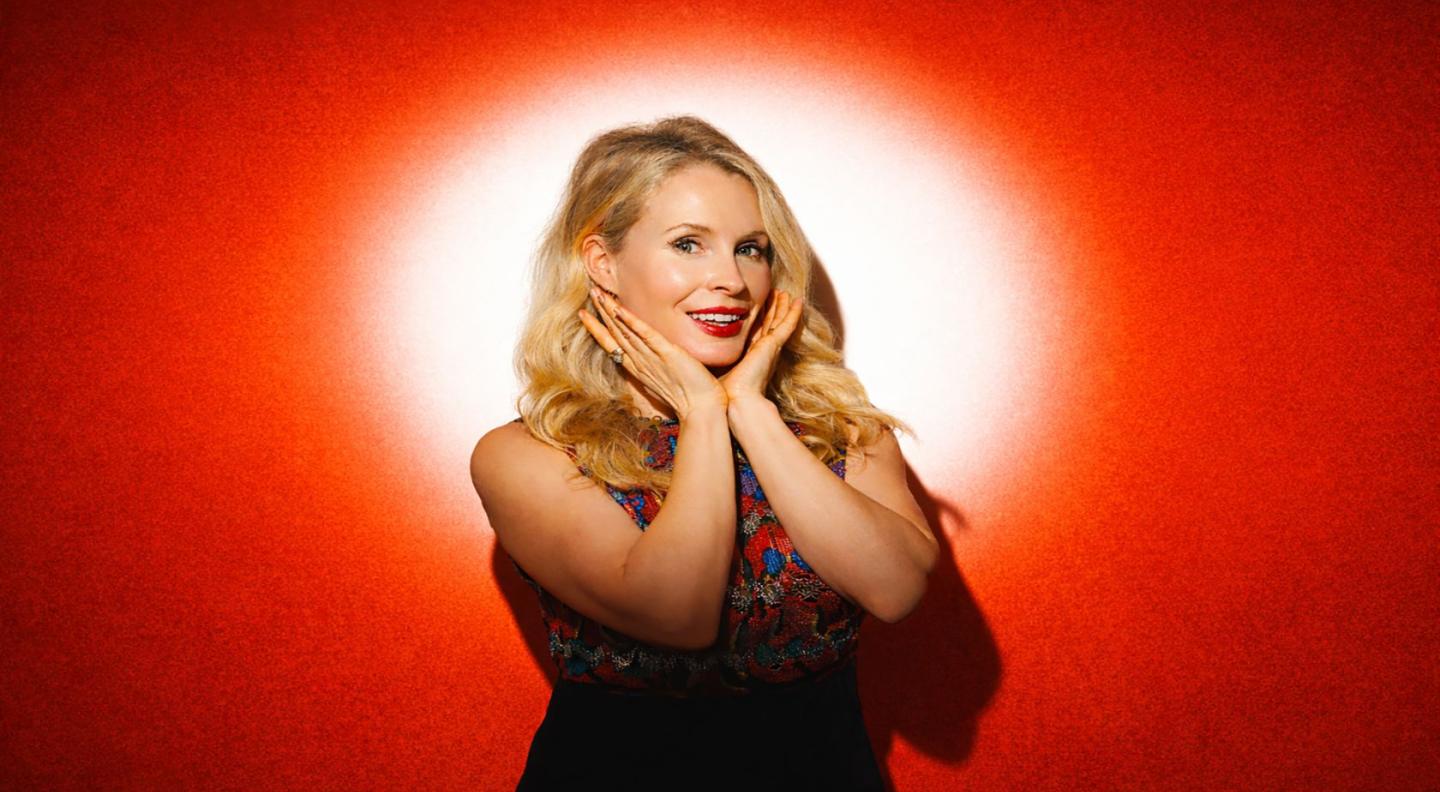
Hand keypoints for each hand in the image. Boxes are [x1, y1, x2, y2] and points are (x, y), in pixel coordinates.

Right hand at [578, 287, 728, 420]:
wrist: (702, 410)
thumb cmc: (690, 398)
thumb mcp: (667, 380)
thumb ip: (657, 367)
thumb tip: (657, 357)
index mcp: (639, 369)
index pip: (612, 345)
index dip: (598, 329)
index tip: (584, 314)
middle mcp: (640, 363)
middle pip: (615, 334)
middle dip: (601, 312)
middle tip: (591, 292)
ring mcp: (652, 358)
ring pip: (625, 331)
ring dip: (610, 311)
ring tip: (598, 294)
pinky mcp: (667, 354)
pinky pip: (646, 335)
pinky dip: (631, 322)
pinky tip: (620, 309)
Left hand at [718, 289, 803, 403]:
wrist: (737, 400)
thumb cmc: (724, 391)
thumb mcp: (715, 367)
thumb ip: (708, 357)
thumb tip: (687, 350)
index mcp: (750, 355)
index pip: (756, 331)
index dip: (759, 317)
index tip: (758, 304)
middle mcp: (762, 350)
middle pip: (770, 323)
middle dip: (772, 308)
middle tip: (776, 294)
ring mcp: (770, 347)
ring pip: (779, 321)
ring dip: (782, 306)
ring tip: (785, 293)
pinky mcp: (774, 345)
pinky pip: (787, 325)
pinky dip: (793, 313)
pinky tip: (798, 301)